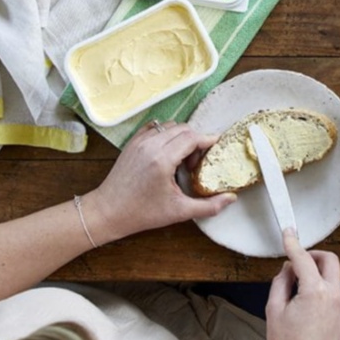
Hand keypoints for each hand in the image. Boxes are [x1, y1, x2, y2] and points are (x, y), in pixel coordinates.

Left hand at [84, 123, 233, 243]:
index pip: (192, 137)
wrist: (108, 212)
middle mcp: (151, 145)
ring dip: (181, 137)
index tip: (216, 147)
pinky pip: (155, 127)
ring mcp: (139, 141)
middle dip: (195, 141)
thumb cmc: (142, 213)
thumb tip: (231, 199)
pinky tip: (166, 152)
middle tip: (196, 163)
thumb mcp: (179, 212)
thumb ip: (209, 206)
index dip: (208, 140)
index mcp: (163, 159)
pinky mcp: (132, 143)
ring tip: (181, 160)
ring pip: (170, 126)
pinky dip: (165, 134)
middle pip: (184, 129)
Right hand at [266, 229, 339, 339]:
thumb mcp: (273, 310)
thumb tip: (288, 269)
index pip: (304, 258)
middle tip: (299, 260)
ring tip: (299, 290)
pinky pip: (336, 295)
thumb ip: (281, 282)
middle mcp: (334, 297)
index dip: (293, 243)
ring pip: (334, 278)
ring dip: (319, 275)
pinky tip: (309, 305)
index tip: (289, 234)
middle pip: (330, 260)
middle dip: (314, 255)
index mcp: (315, 292)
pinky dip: (324, 291)